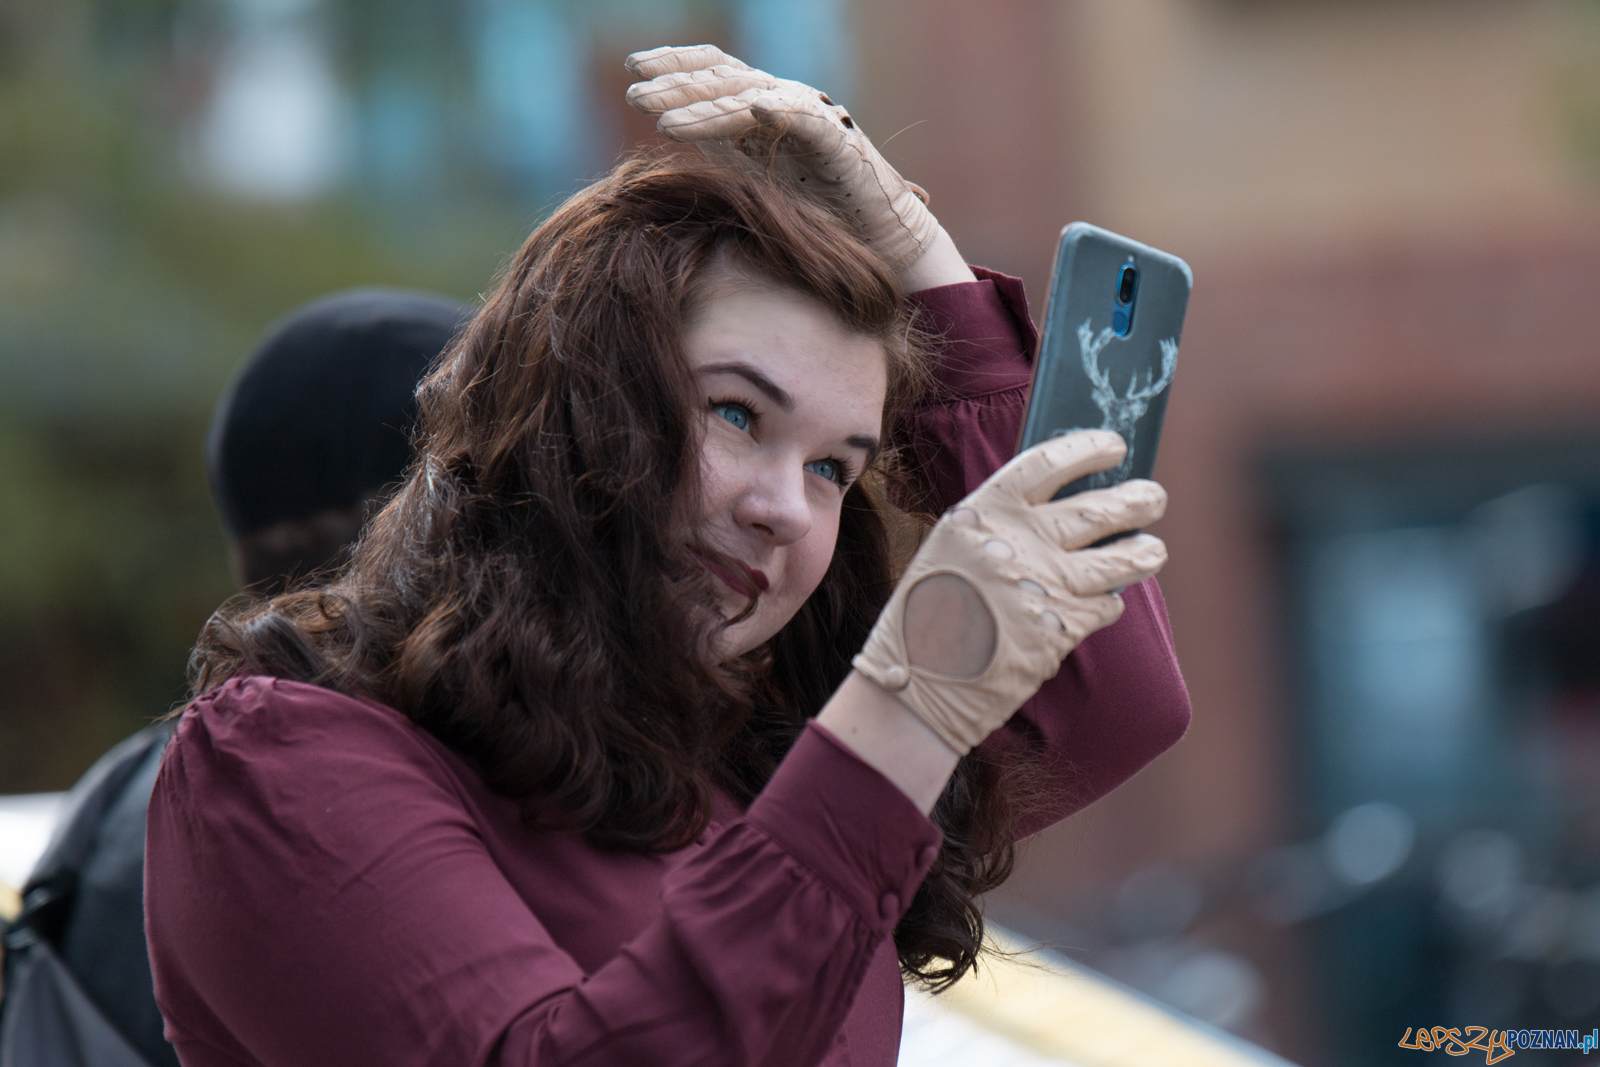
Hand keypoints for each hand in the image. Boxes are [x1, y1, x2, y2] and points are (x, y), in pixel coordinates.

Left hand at [624, 45, 938, 274]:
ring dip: (708, 110)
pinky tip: (756, 108)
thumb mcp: (756, 170)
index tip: (634, 70)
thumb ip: (721, 146)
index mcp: (764, 103)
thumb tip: (667, 130)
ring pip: (754, 101)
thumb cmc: (817, 206)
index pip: (715, 71)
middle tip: (634, 95)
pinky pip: (809, 123)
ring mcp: (814, 119)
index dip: (676, 65)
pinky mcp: (842, 146)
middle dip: (678, 87)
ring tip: (666, 122)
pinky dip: (783, 113)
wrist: (878, 233)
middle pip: (725, 83)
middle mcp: (786, 101)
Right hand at [851, 430, 1168, 754]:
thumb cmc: (928, 615)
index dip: (1087, 450)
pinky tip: (1104, 604)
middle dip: (1135, 501)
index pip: (1047, 464)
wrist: (916, 686)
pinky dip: (1108, 604)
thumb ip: (1000, 528)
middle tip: (1153, 497)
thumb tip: (1062, 509)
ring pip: (1118, 559)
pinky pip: (1104, 607)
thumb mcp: (952, 552)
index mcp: (982, 513)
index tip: (1115, 446)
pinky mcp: (1062, 630)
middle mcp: (1017, 542)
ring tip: (1153, 549)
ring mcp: (1043, 586)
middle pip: (1097, 510)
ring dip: (1143, 553)